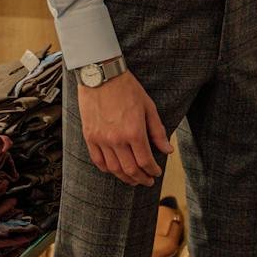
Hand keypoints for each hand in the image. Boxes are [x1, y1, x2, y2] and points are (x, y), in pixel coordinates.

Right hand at [78, 71, 172, 185]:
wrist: (101, 75)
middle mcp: (117, 139)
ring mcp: (101, 139)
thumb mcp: (148, 107)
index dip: (153, 171)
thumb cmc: (127, 88)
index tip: (156, 173)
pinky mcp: (89, 136)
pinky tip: (114, 170)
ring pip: (114, 168)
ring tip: (132, 179)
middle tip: (147, 181)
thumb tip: (167, 150)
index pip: (145, 161)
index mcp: (134, 132)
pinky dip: (107, 169)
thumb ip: (158, 131)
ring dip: (125, 178)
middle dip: (141, 179)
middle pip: (130, 169)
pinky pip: (97, 160)